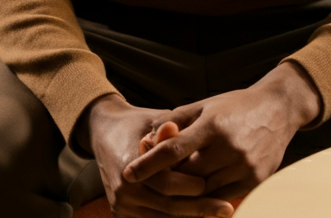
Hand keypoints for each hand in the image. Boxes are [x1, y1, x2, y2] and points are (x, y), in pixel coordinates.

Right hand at [80, 94, 229, 216]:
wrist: (103, 131)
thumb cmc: (133, 124)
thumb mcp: (149, 122)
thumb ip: (163, 131)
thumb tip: (176, 128)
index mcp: (128, 165)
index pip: (167, 184)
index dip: (194, 187)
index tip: (216, 186)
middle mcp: (122, 189)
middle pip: (169, 206)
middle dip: (200, 208)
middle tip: (227, 208)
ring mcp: (121, 205)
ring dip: (190, 216)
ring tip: (215, 212)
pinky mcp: (121, 214)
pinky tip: (195, 215)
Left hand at [124, 62, 321, 204]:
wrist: (276, 110)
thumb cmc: (232, 106)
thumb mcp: (201, 105)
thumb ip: (173, 121)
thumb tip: (146, 140)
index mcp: (211, 125)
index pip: (173, 150)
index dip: (148, 163)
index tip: (128, 173)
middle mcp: (230, 148)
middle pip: (188, 175)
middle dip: (166, 179)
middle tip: (148, 180)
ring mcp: (246, 167)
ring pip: (205, 190)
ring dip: (185, 191)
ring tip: (169, 186)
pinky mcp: (257, 180)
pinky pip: (225, 197)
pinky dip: (207, 197)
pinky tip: (194, 193)